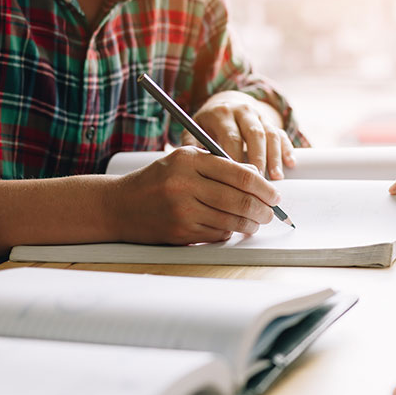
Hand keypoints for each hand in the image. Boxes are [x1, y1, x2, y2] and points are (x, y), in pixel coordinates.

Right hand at [112, 146, 279, 243]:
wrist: (120, 206)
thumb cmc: (158, 180)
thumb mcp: (186, 160)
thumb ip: (220, 164)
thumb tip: (257, 175)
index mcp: (190, 160)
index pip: (240, 174)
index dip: (264, 186)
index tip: (275, 194)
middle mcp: (185, 185)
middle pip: (240, 200)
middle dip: (263, 209)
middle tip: (271, 212)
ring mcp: (182, 211)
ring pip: (232, 221)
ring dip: (251, 224)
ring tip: (257, 221)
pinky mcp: (181, 232)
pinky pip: (218, 234)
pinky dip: (230, 231)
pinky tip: (231, 226)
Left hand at [183, 91, 294, 179]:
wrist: (224, 104)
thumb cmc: (206, 126)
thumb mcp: (194, 131)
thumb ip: (194, 148)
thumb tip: (196, 170)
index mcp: (221, 114)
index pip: (232, 137)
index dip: (236, 159)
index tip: (237, 180)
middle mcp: (242, 111)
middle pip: (255, 134)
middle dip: (259, 159)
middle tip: (259, 183)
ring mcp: (258, 115)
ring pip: (271, 134)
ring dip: (274, 157)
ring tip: (276, 178)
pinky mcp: (270, 121)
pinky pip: (281, 133)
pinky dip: (287, 149)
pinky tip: (290, 163)